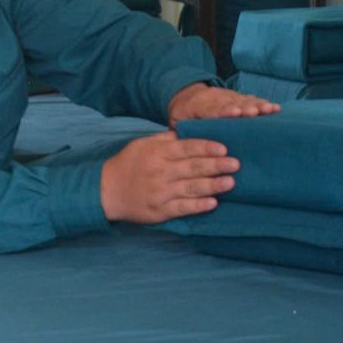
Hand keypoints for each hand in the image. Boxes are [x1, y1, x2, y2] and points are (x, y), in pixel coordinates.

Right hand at [100, 131, 238, 223]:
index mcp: (158, 153)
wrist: (107, 191)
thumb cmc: (127, 164)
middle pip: (193, 167)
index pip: (186, 148)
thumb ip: (164, 139)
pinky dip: (198, 206)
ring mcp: (161, 192)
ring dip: (212, 185)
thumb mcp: (142, 144)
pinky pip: (182, 208)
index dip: (206, 148)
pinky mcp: (160, 211)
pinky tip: (213, 203)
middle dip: (216, 165)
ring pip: (191, 188)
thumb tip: (185, 131)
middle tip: (236, 164)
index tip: (224, 148)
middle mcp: (161, 171)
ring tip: (230, 182)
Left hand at [167, 82, 279, 122]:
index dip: (224, 111)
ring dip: (257, 105)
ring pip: (243, 100)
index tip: (235, 113)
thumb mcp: (176, 122)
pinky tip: (274, 108)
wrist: (186, 93)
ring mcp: (227, 97)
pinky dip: (262, 103)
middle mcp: (216, 99)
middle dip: (245, 107)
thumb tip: (184, 148)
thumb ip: (181, 133)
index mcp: (198, 106)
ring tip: (270, 109)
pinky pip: (250, 99)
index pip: (212, 109)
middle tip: (256, 112)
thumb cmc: (182, 114)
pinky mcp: (236, 98)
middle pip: (232, 103)